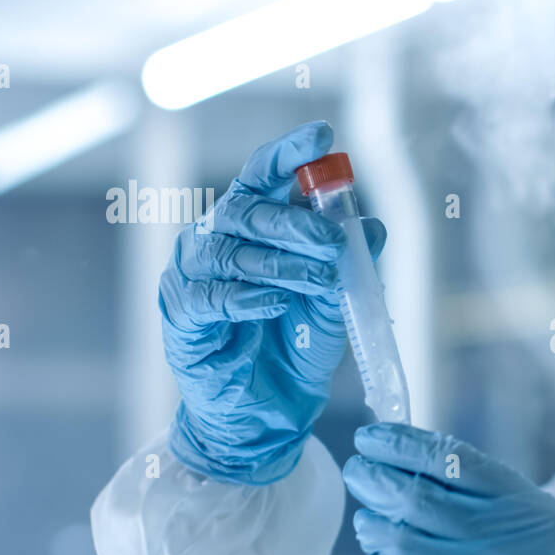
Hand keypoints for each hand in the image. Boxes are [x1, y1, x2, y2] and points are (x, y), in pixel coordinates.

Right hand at [160, 121, 384, 483]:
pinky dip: (248, 298)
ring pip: (229, 251)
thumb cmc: (294, 351)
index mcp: (251, 228)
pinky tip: (277, 306)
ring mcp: (191, 277)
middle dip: (294, 221)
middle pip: (245, 209)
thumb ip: (350, 266)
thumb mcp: (335, 305)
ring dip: (280, 263)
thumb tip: (373, 227)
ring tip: (320, 281)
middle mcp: (215, 241)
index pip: (262, 176)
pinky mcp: (181, 317)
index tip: (322, 136)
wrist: (268, 417)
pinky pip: (210, 296)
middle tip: (333, 241)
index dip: (289, 154)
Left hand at [344, 423, 554, 554]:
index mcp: (532, 512)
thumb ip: (490, 499)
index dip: (404, 444)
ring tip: (370, 523)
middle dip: (376, 479)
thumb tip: (416, 464)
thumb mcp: (542, 531)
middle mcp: (509, 546)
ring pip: (401, 541)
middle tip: (359, 472)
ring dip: (374, 526)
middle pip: (420, 496)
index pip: (456, 461)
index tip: (374, 438)